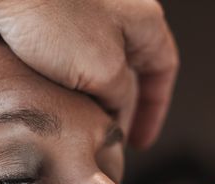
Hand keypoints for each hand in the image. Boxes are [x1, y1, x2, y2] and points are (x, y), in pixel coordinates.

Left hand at [0, 0, 178, 148]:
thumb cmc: (52, 15)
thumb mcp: (103, 71)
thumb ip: (119, 97)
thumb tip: (115, 111)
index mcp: (143, 20)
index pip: (162, 68)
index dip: (154, 109)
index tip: (139, 139)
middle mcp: (118, 12)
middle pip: (128, 70)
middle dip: (117, 108)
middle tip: (102, 137)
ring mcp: (84, 12)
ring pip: (96, 66)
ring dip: (89, 97)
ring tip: (76, 122)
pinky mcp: (51, 16)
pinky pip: (66, 57)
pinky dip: (65, 82)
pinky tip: (52, 98)